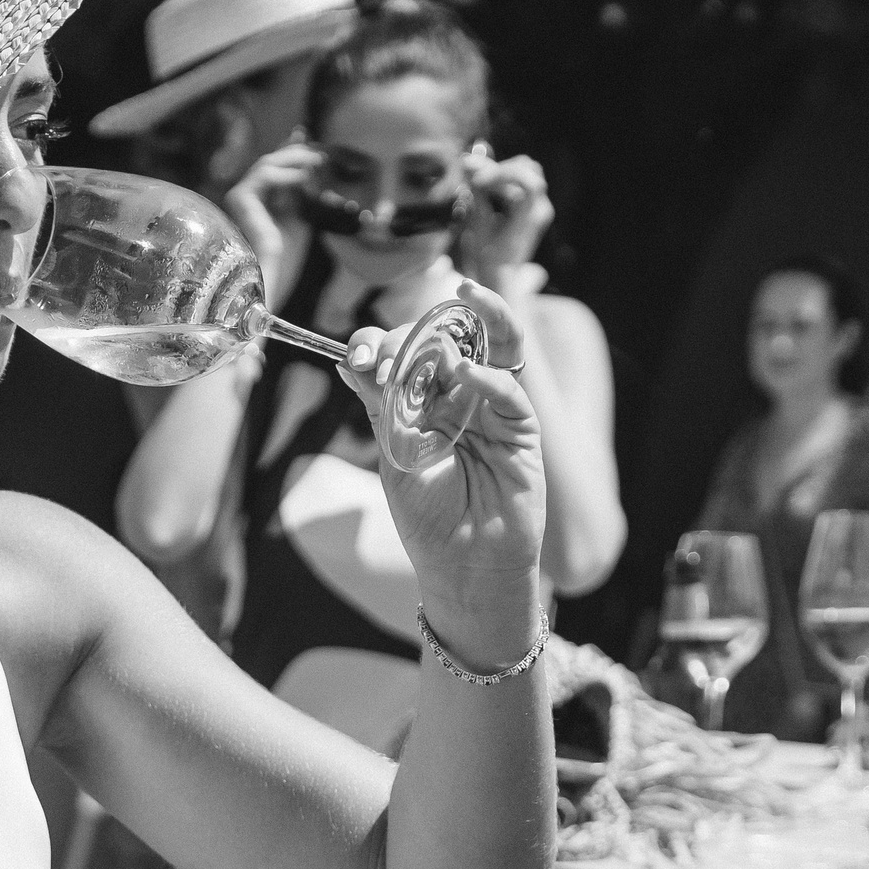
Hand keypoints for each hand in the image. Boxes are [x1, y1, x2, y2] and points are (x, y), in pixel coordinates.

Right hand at [225, 143, 319, 311]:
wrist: (272, 278)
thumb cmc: (286, 257)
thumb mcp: (301, 218)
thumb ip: (302, 195)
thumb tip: (312, 170)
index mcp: (258, 201)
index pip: (273, 169)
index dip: (289, 151)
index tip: (308, 138)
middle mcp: (245, 197)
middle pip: (269, 162)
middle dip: (294, 152)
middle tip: (318, 151)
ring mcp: (240, 197)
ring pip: (266, 164)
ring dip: (293, 159)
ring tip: (316, 161)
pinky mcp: (240, 200)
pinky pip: (264, 177)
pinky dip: (285, 174)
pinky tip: (303, 178)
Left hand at [334, 281, 545, 664]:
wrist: (464, 564)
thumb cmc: (427, 516)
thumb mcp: (394, 454)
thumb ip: (381, 405)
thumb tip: (348, 360)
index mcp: (420, 400)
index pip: (404, 352)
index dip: (381, 344)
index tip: (358, 357)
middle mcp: (456, 396)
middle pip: (443, 339)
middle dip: (414, 335)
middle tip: (386, 354)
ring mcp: (489, 408)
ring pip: (491, 346)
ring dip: (476, 318)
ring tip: (458, 304)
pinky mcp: (520, 428)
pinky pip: (508, 389)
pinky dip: (486, 376)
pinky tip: (463, 372)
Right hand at [459, 152, 552, 289]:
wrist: (501, 276)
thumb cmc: (489, 259)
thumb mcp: (479, 229)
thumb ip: (477, 196)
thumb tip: (467, 164)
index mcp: (532, 218)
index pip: (528, 182)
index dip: (502, 174)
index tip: (477, 181)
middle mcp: (540, 208)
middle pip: (526, 169)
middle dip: (496, 170)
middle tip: (471, 177)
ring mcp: (537, 204)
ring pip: (523, 169)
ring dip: (498, 172)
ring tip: (475, 183)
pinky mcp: (529, 202)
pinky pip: (517, 179)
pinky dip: (499, 179)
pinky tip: (481, 187)